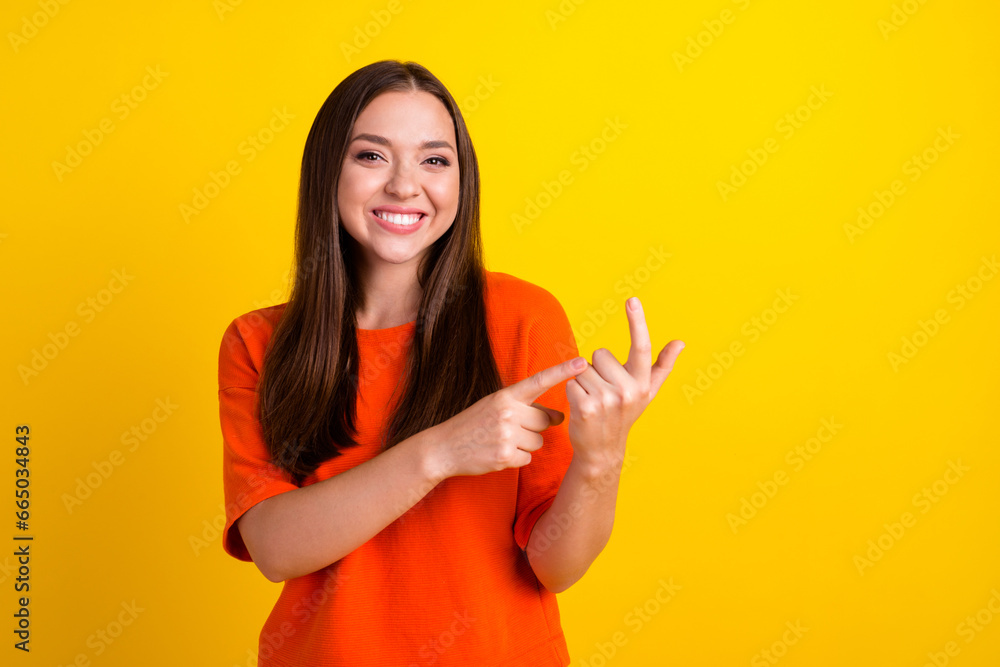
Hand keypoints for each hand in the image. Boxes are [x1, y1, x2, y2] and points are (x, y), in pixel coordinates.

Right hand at [424, 356, 588, 479]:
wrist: (444, 448)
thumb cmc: (475, 425)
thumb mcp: (497, 407)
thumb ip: (528, 408)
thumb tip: (561, 417)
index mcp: (506, 395)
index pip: (539, 380)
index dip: (562, 371)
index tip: (582, 362)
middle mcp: (507, 412)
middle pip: (545, 420)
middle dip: (535, 427)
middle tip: (511, 429)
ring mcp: (506, 434)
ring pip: (539, 441)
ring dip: (526, 444)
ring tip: (502, 441)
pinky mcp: (505, 455)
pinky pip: (528, 458)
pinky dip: (517, 459)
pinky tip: (498, 454)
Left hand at [567, 296, 683, 471]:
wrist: (602, 450)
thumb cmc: (623, 414)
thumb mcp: (646, 392)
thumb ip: (662, 365)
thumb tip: (680, 342)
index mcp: (643, 383)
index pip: (642, 347)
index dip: (637, 322)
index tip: (632, 299)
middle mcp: (629, 391)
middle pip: (599, 354)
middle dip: (596, 369)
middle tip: (602, 391)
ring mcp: (608, 400)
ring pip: (583, 368)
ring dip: (582, 381)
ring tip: (592, 400)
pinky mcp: (586, 408)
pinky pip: (571, 382)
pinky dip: (571, 391)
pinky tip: (581, 407)